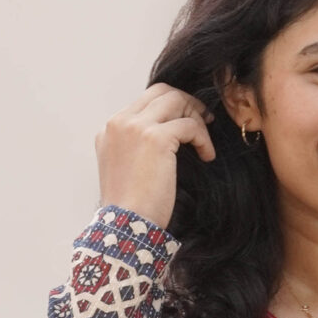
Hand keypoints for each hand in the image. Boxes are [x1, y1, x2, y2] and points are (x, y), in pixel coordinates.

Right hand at [94, 82, 214, 229]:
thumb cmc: (130, 207)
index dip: (171, 106)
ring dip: (196, 118)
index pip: (145, 100)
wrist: (125, 224)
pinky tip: (207, 156)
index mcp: (110, 128)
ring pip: (176, 101)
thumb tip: (166, 134)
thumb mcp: (125, 167)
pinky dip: (203, 138)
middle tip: (203, 121)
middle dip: (186, 103)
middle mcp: (120, 122)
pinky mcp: (156, 138)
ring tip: (205, 142)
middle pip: (162, 92)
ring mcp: (136, 127)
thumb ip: (136, 145)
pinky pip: (189, 125)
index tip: (188, 120)